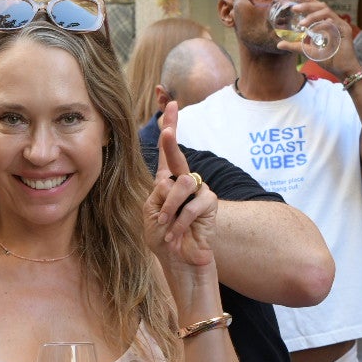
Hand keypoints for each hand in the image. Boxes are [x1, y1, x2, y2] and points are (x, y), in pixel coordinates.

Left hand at [146, 103, 216, 270]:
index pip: (167, 150)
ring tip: (164, 225)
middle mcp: (185, 180)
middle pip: (177, 157)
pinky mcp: (209, 204)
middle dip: (172, 142)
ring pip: (181, 184)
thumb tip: (170, 180)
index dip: (170, 125)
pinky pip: (191, 206)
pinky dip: (178, 222)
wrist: (179, 260)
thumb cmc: (163, 237)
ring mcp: (199, 190)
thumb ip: (157, 194)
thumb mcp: (151, 213)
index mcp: (168, 180)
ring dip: (169, 207)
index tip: (170, 101)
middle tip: (168, 130)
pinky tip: (174, 236)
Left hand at [273, 0, 358, 79]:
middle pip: (322, 6)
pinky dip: (321, 25)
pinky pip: (332, 23)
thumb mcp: (308, 51)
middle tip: (295, 8)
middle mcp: (334, 21)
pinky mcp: (345, 31)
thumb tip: (279, 44)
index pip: (318, 8)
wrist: (342, 70)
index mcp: (327, 23)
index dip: (309, 0)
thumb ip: (295, 46)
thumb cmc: (329, 60)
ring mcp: (340, 25)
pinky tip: (312, 30)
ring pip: (326, 12)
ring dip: (313, 15)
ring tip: (302, 24)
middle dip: (308, 5)